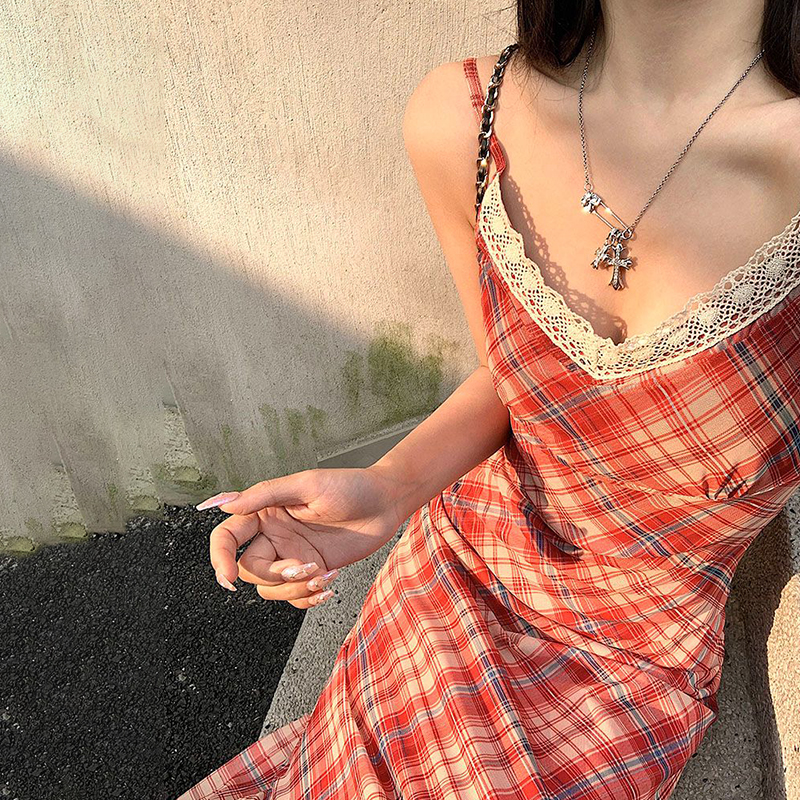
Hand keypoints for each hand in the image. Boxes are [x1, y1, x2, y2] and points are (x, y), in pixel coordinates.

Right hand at [198, 466, 406, 608]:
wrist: (387, 502)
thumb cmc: (351, 486)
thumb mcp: (308, 484)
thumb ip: (266, 494)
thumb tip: (225, 502)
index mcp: (267, 512)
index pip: (229, 537)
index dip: (220, 558)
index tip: (229, 577)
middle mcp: (276, 536)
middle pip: (251, 569)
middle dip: (275, 576)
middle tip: (305, 567)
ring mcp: (294, 555)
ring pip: (271, 589)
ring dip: (295, 590)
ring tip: (324, 574)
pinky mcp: (313, 571)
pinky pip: (296, 597)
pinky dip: (309, 597)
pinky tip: (331, 582)